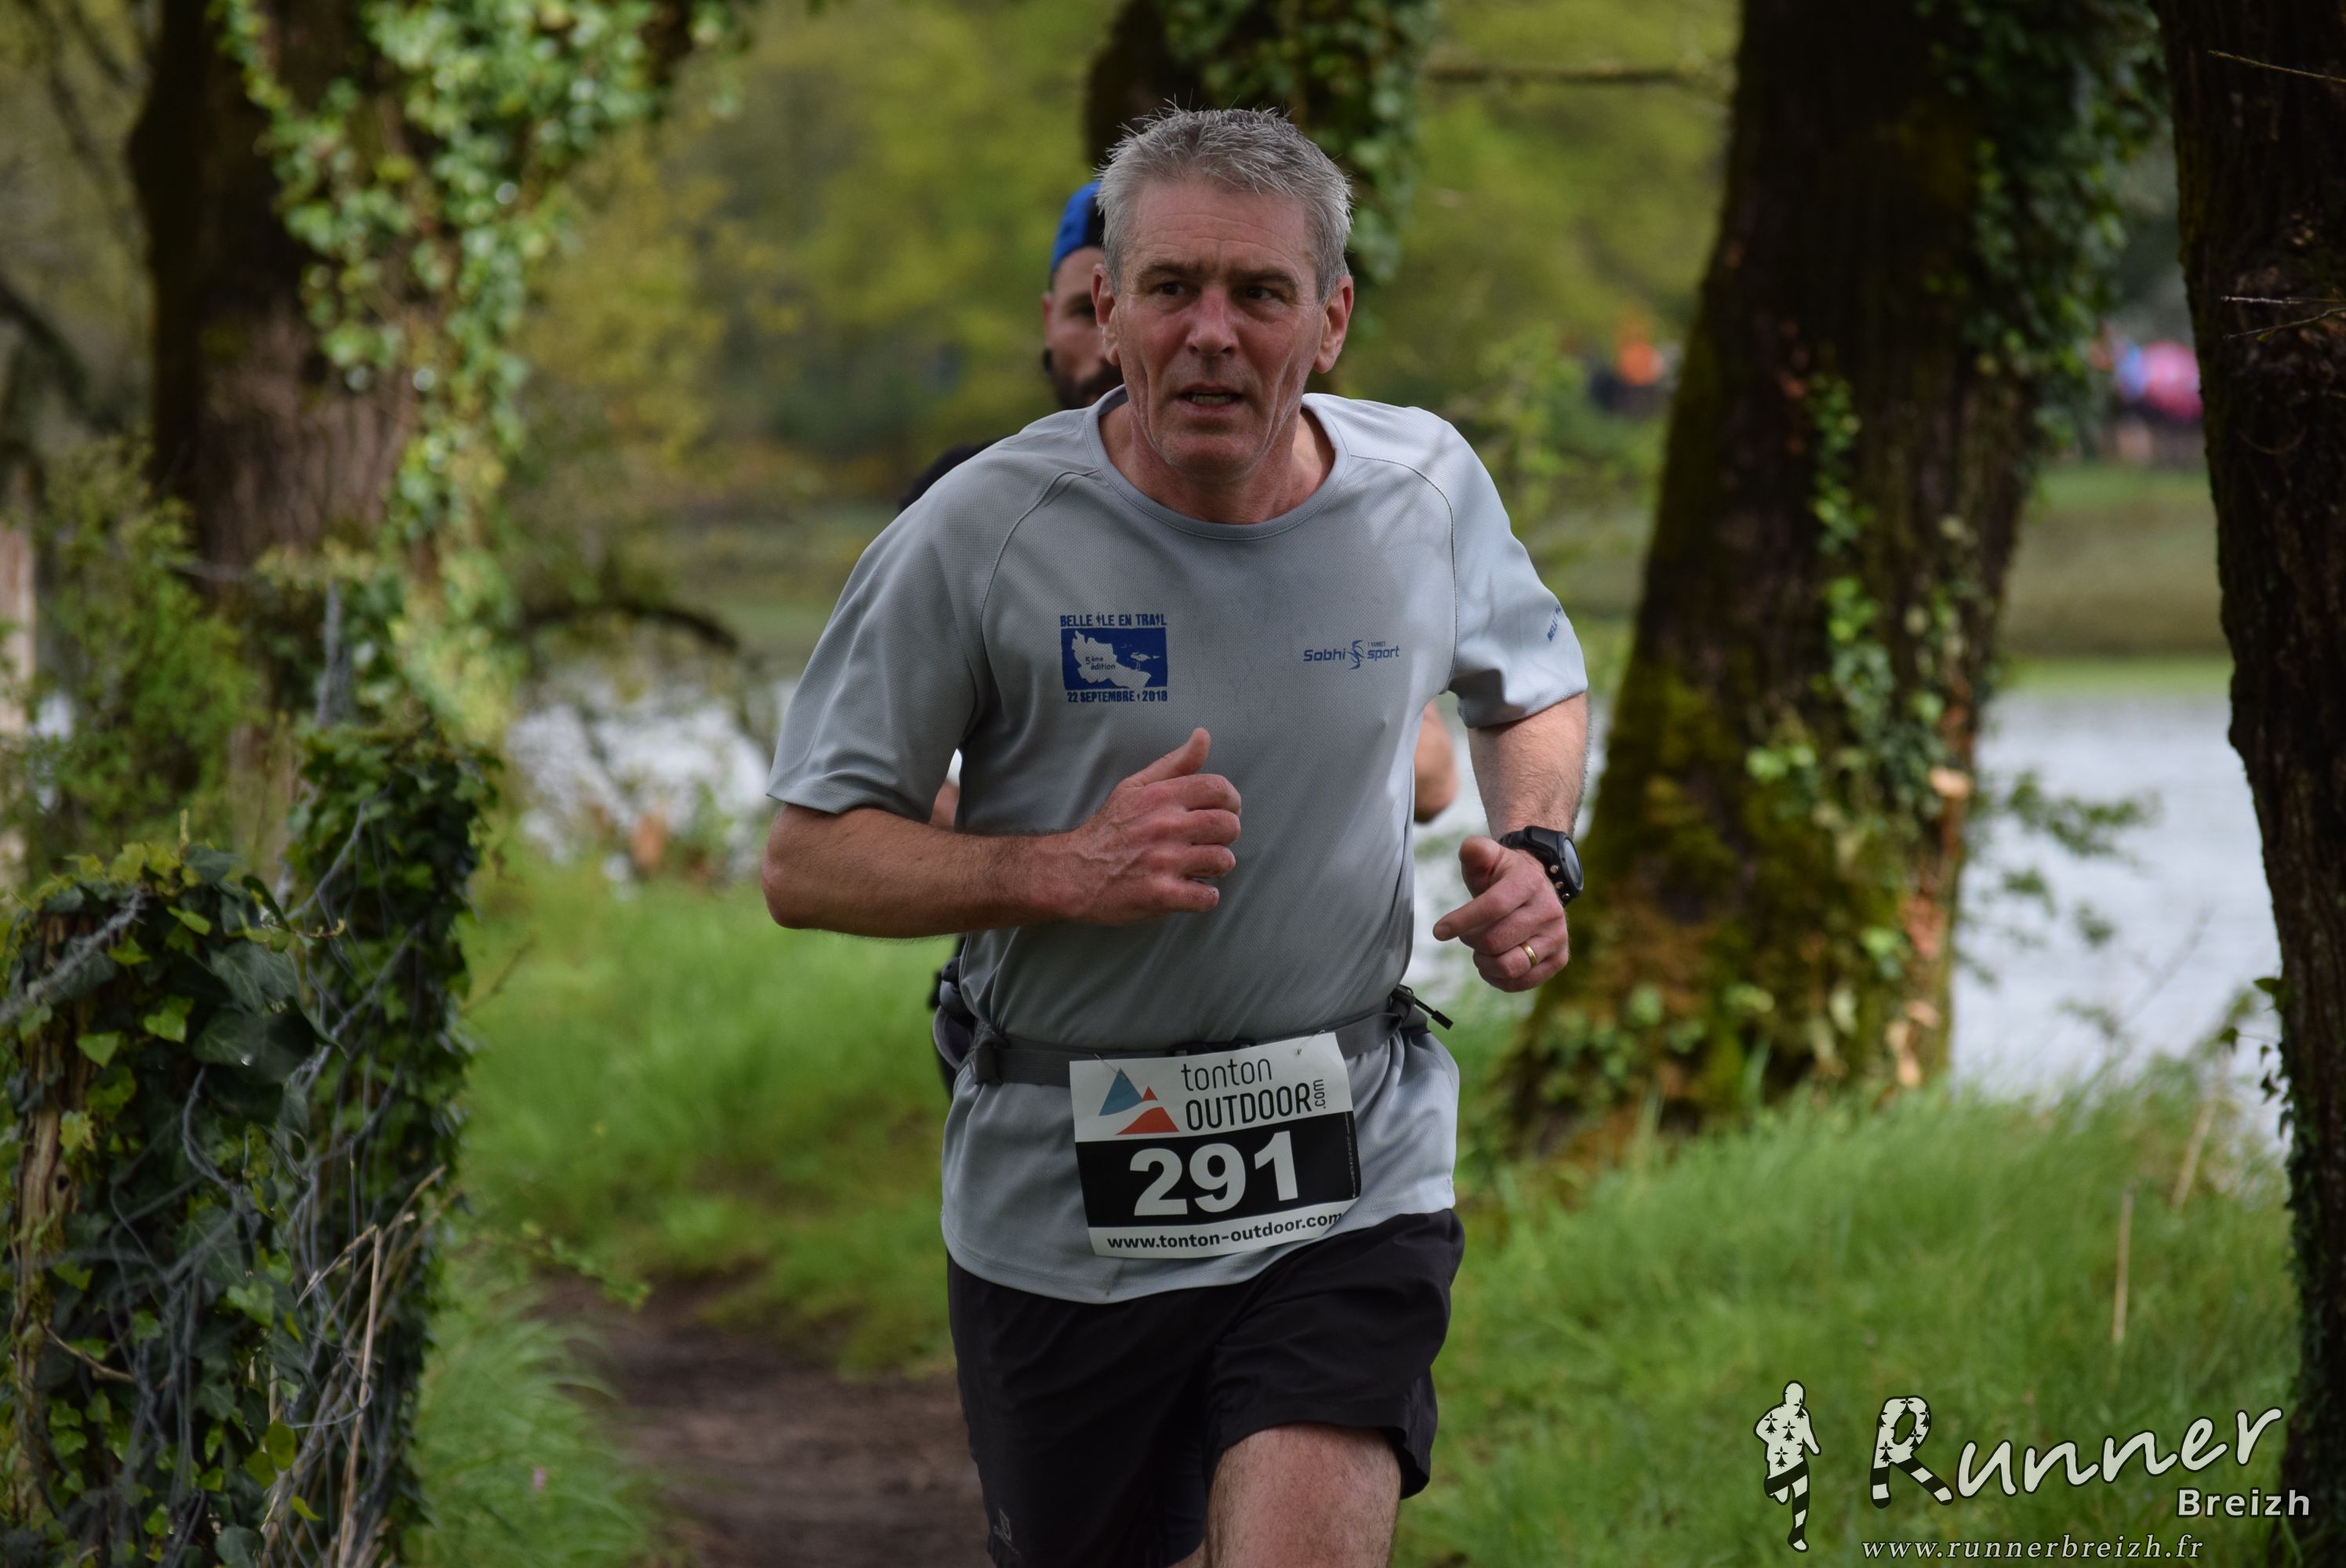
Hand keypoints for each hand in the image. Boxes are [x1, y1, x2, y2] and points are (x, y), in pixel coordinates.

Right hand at [1049, 729, 1241, 923]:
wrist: (1073, 872)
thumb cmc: (1108, 830)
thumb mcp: (1135, 786)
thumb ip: (1174, 764)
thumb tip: (1203, 736)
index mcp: (1160, 796)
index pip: (1219, 788)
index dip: (1231, 801)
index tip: (1223, 811)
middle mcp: (1165, 826)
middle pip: (1228, 826)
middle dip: (1225, 836)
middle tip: (1208, 842)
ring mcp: (1164, 862)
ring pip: (1223, 861)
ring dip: (1216, 868)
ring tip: (1197, 867)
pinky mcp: (1162, 895)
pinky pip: (1208, 897)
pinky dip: (1203, 897)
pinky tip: (1188, 889)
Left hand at [1431, 835, 1568, 991]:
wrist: (1535, 887)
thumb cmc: (1502, 875)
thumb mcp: (1488, 856)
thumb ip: (1476, 851)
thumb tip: (1470, 850)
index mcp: (1529, 882)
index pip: (1493, 907)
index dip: (1462, 921)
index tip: (1439, 931)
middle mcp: (1550, 910)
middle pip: (1495, 941)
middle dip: (1470, 940)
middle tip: (1467, 934)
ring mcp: (1557, 936)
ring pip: (1509, 966)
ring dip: (1484, 962)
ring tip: (1480, 950)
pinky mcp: (1559, 958)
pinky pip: (1522, 982)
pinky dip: (1498, 978)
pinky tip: (1492, 963)